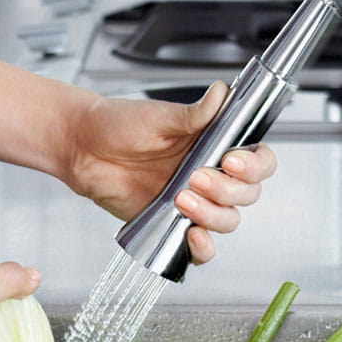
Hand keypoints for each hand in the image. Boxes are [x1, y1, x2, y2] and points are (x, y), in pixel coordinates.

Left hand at [61, 83, 276, 265]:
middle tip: (196, 176)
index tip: (231, 159)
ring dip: (212, 215)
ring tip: (182, 198)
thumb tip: (221, 93)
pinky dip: (204, 248)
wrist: (84, 148)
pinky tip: (192, 235)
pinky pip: (200, 248)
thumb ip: (194, 113)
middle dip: (228, 189)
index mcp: (214, 143)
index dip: (254, 165)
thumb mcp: (159, 116)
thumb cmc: (119, 125)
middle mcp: (210, 174)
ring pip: (227, 220)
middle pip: (247, 194)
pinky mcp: (173, 225)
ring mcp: (194, 201)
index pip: (257, 159)